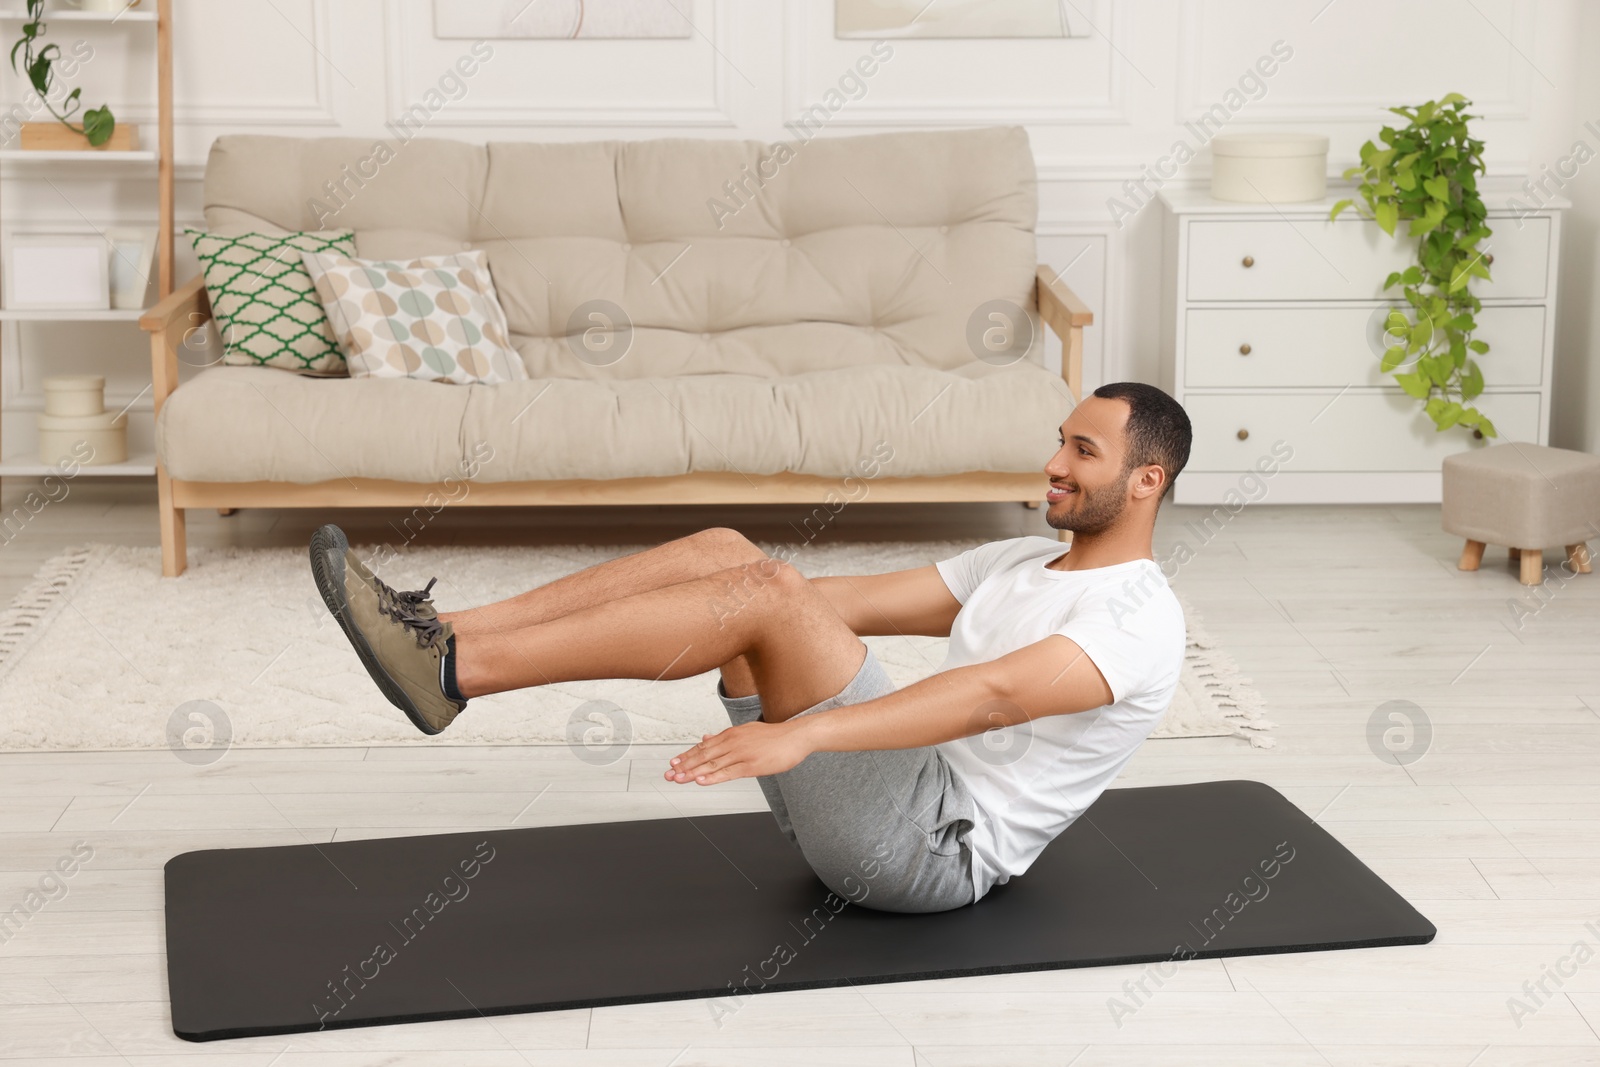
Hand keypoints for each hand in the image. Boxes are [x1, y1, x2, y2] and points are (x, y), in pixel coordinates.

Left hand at [664, 719, 811, 785]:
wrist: (795, 737)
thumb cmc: (773, 737)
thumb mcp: (745, 731)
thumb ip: (724, 737)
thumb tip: (705, 738)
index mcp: (730, 734)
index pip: (703, 747)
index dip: (687, 756)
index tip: (673, 763)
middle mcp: (732, 742)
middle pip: (703, 755)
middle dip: (684, 766)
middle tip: (669, 774)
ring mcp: (741, 754)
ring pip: (712, 764)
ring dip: (693, 772)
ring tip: (678, 779)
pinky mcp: (751, 765)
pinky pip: (728, 772)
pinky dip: (713, 777)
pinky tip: (701, 780)